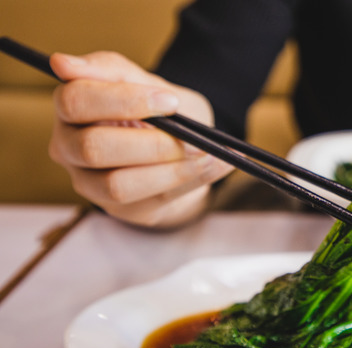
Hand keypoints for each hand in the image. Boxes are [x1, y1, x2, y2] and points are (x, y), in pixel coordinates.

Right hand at [48, 51, 232, 227]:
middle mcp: (68, 149)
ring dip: (172, 170)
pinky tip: (219, 164)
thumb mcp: (141, 81)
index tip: (170, 101)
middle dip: (152, 144)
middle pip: (94, 148)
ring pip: (118, 185)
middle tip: (193, 138)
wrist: (179, 145)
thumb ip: (110, 70)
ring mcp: (90, 184)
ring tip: (208, 154)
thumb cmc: (155, 109)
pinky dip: (193, 181)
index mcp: (69, 109)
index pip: (75, 101)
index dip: (125, 101)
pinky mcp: (120, 208)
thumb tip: (62, 63)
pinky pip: (153, 200)